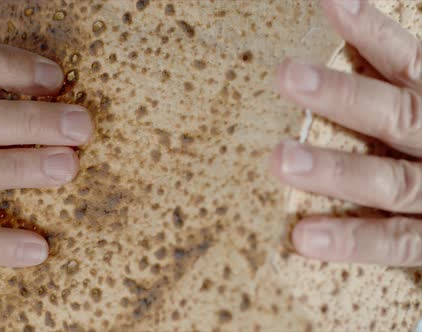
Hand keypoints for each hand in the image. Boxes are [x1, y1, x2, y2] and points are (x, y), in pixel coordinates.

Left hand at [271, 0, 420, 265]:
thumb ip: (404, 90)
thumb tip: (362, 55)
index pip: (410, 62)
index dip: (372, 31)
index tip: (332, 1)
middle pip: (397, 114)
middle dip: (343, 95)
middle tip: (285, 75)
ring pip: (391, 181)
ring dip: (335, 171)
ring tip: (279, 159)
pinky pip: (397, 242)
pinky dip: (354, 240)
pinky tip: (304, 236)